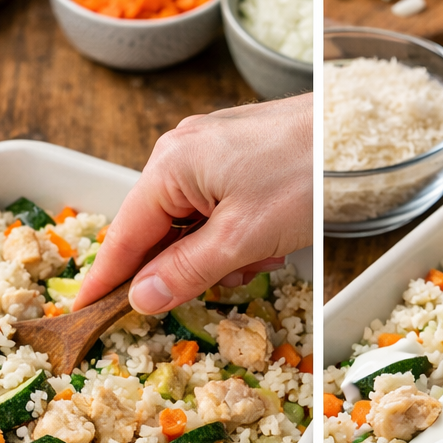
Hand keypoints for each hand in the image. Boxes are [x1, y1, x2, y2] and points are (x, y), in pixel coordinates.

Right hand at [74, 94, 311, 314]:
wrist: (358, 131)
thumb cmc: (307, 174)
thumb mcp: (243, 236)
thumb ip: (188, 270)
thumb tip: (141, 296)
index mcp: (171, 165)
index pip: (125, 236)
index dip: (106, 279)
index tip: (84, 311)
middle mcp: (181, 153)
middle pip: (163, 233)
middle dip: (196, 265)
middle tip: (238, 271)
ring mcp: (210, 151)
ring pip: (196, 226)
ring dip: (227, 252)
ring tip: (268, 251)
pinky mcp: (237, 157)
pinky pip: (220, 210)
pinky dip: (241, 234)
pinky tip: (273, 238)